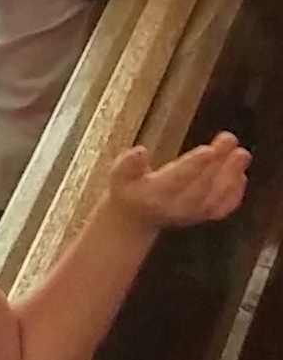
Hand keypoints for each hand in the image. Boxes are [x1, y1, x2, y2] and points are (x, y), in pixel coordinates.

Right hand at [104, 133, 248, 235]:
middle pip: (201, 187)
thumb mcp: (118, 175)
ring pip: (215, 199)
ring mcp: (191, 215)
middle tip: (230, 140)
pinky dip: (234, 195)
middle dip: (218, 164)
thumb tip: (140, 151)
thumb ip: (127, 164)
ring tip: (241, 154)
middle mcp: (175, 208)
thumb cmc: (127, 190)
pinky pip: (221, 209)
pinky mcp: (202, 216)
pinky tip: (241, 176)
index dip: (194, 165)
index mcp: (153, 196)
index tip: (209, 149)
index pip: (177, 179)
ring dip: (231, 177)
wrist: (135, 219)